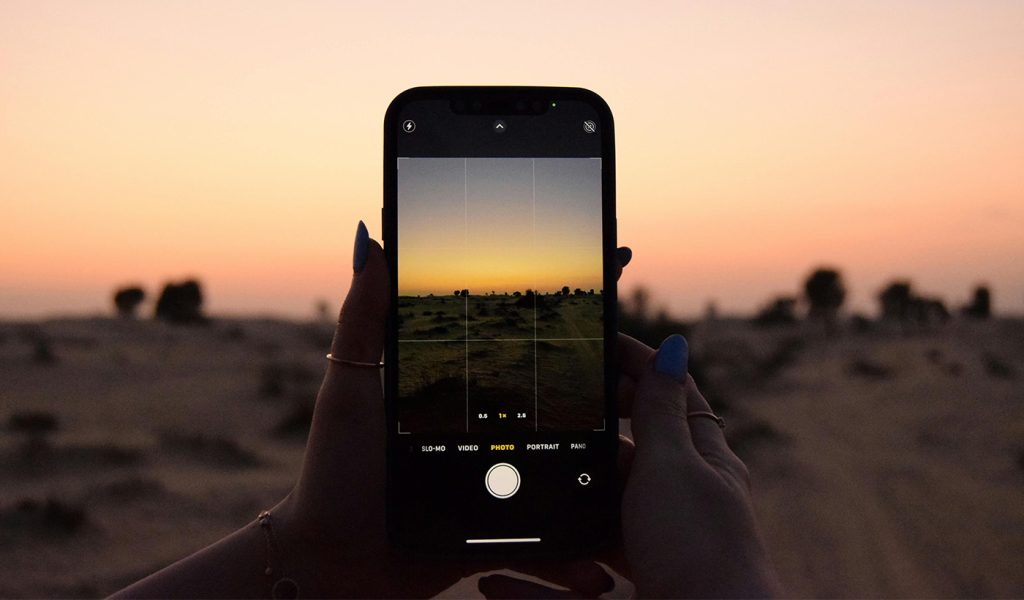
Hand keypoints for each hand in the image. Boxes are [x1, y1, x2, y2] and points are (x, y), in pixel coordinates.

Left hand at [272, 223, 635, 596]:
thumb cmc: (333, 476)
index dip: (573, 306)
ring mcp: (502, 483)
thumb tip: (369, 236)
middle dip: (618, 389)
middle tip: (651, 381)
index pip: (527, 339)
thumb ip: (364, 318)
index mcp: (464, 391)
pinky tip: (599, 566)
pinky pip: (552, 537)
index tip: (615, 262)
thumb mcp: (350, 389)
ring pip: (573, 473)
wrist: (333, 564)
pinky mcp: (505, 533)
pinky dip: (576, 549)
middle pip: (569, 404)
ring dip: (613, 469)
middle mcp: (493, 432)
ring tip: (649, 459)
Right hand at [483, 290, 780, 597]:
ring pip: (590, 522)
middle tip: (534, 411)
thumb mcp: (673, 466)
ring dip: (553, 509)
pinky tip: (494, 578)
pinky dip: (530, 586)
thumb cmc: (698, 548)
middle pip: (622, 457)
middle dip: (582, 435)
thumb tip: (676, 346)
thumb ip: (661, 413)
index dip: (636, 364)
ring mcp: (649, 552)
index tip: (594, 341)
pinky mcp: (625, 594)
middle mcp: (674, 505)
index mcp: (697, 463)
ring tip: (508, 491)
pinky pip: (565, 590)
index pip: (667, 396)